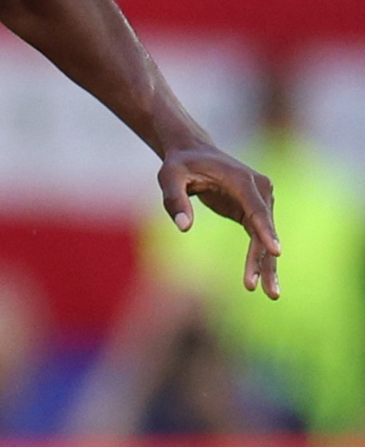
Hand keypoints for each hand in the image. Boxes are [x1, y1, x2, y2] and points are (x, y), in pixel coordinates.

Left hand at [158, 144, 281, 298]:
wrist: (192, 153)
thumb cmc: (180, 164)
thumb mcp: (169, 177)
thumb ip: (174, 199)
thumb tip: (183, 227)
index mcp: (242, 180)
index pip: (257, 208)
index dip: (266, 230)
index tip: (276, 252)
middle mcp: (259, 189)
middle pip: (265, 228)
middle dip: (266, 260)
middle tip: (268, 292)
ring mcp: (260, 200)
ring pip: (265, 237)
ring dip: (266, 265)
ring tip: (270, 294)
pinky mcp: (254, 211)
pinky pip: (258, 237)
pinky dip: (258, 258)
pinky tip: (258, 280)